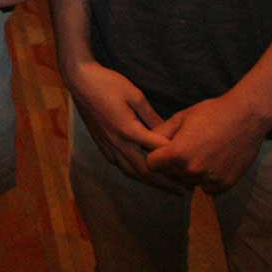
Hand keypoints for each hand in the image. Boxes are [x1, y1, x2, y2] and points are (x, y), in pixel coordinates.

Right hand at [67, 62, 178, 189]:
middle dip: (165, 183)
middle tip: (183, 190)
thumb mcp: (135, 95)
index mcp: (128, 130)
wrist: (80, 81)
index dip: (174, 160)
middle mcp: (118, 143)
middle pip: (145, 171)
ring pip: (131, 172)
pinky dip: (133, 173)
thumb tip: (168, 132)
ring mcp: (108, 145)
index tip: (190, 166)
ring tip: (166, 187)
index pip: (157, 151)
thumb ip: (152, 117)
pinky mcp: (101, 144)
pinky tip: (141, 174)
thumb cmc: (108, 83)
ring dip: (150, 182)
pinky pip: (120, 165)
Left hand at [145, 92, 271, 192]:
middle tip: (184, 148)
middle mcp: (192, 171)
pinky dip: (206, 179)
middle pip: (169, 176)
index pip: (152, 165)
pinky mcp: (224, 185)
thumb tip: (146, 142)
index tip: (162, 149)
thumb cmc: (212, 113)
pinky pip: (206, 188)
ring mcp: (209, 180)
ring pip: (187, 183)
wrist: (247, 117)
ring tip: (200, 153)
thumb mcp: (181, 117)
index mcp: (178, 154)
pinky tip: (212, 162)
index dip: (154, 156)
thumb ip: (161, 133)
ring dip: (189, 173)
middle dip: (171, 165)